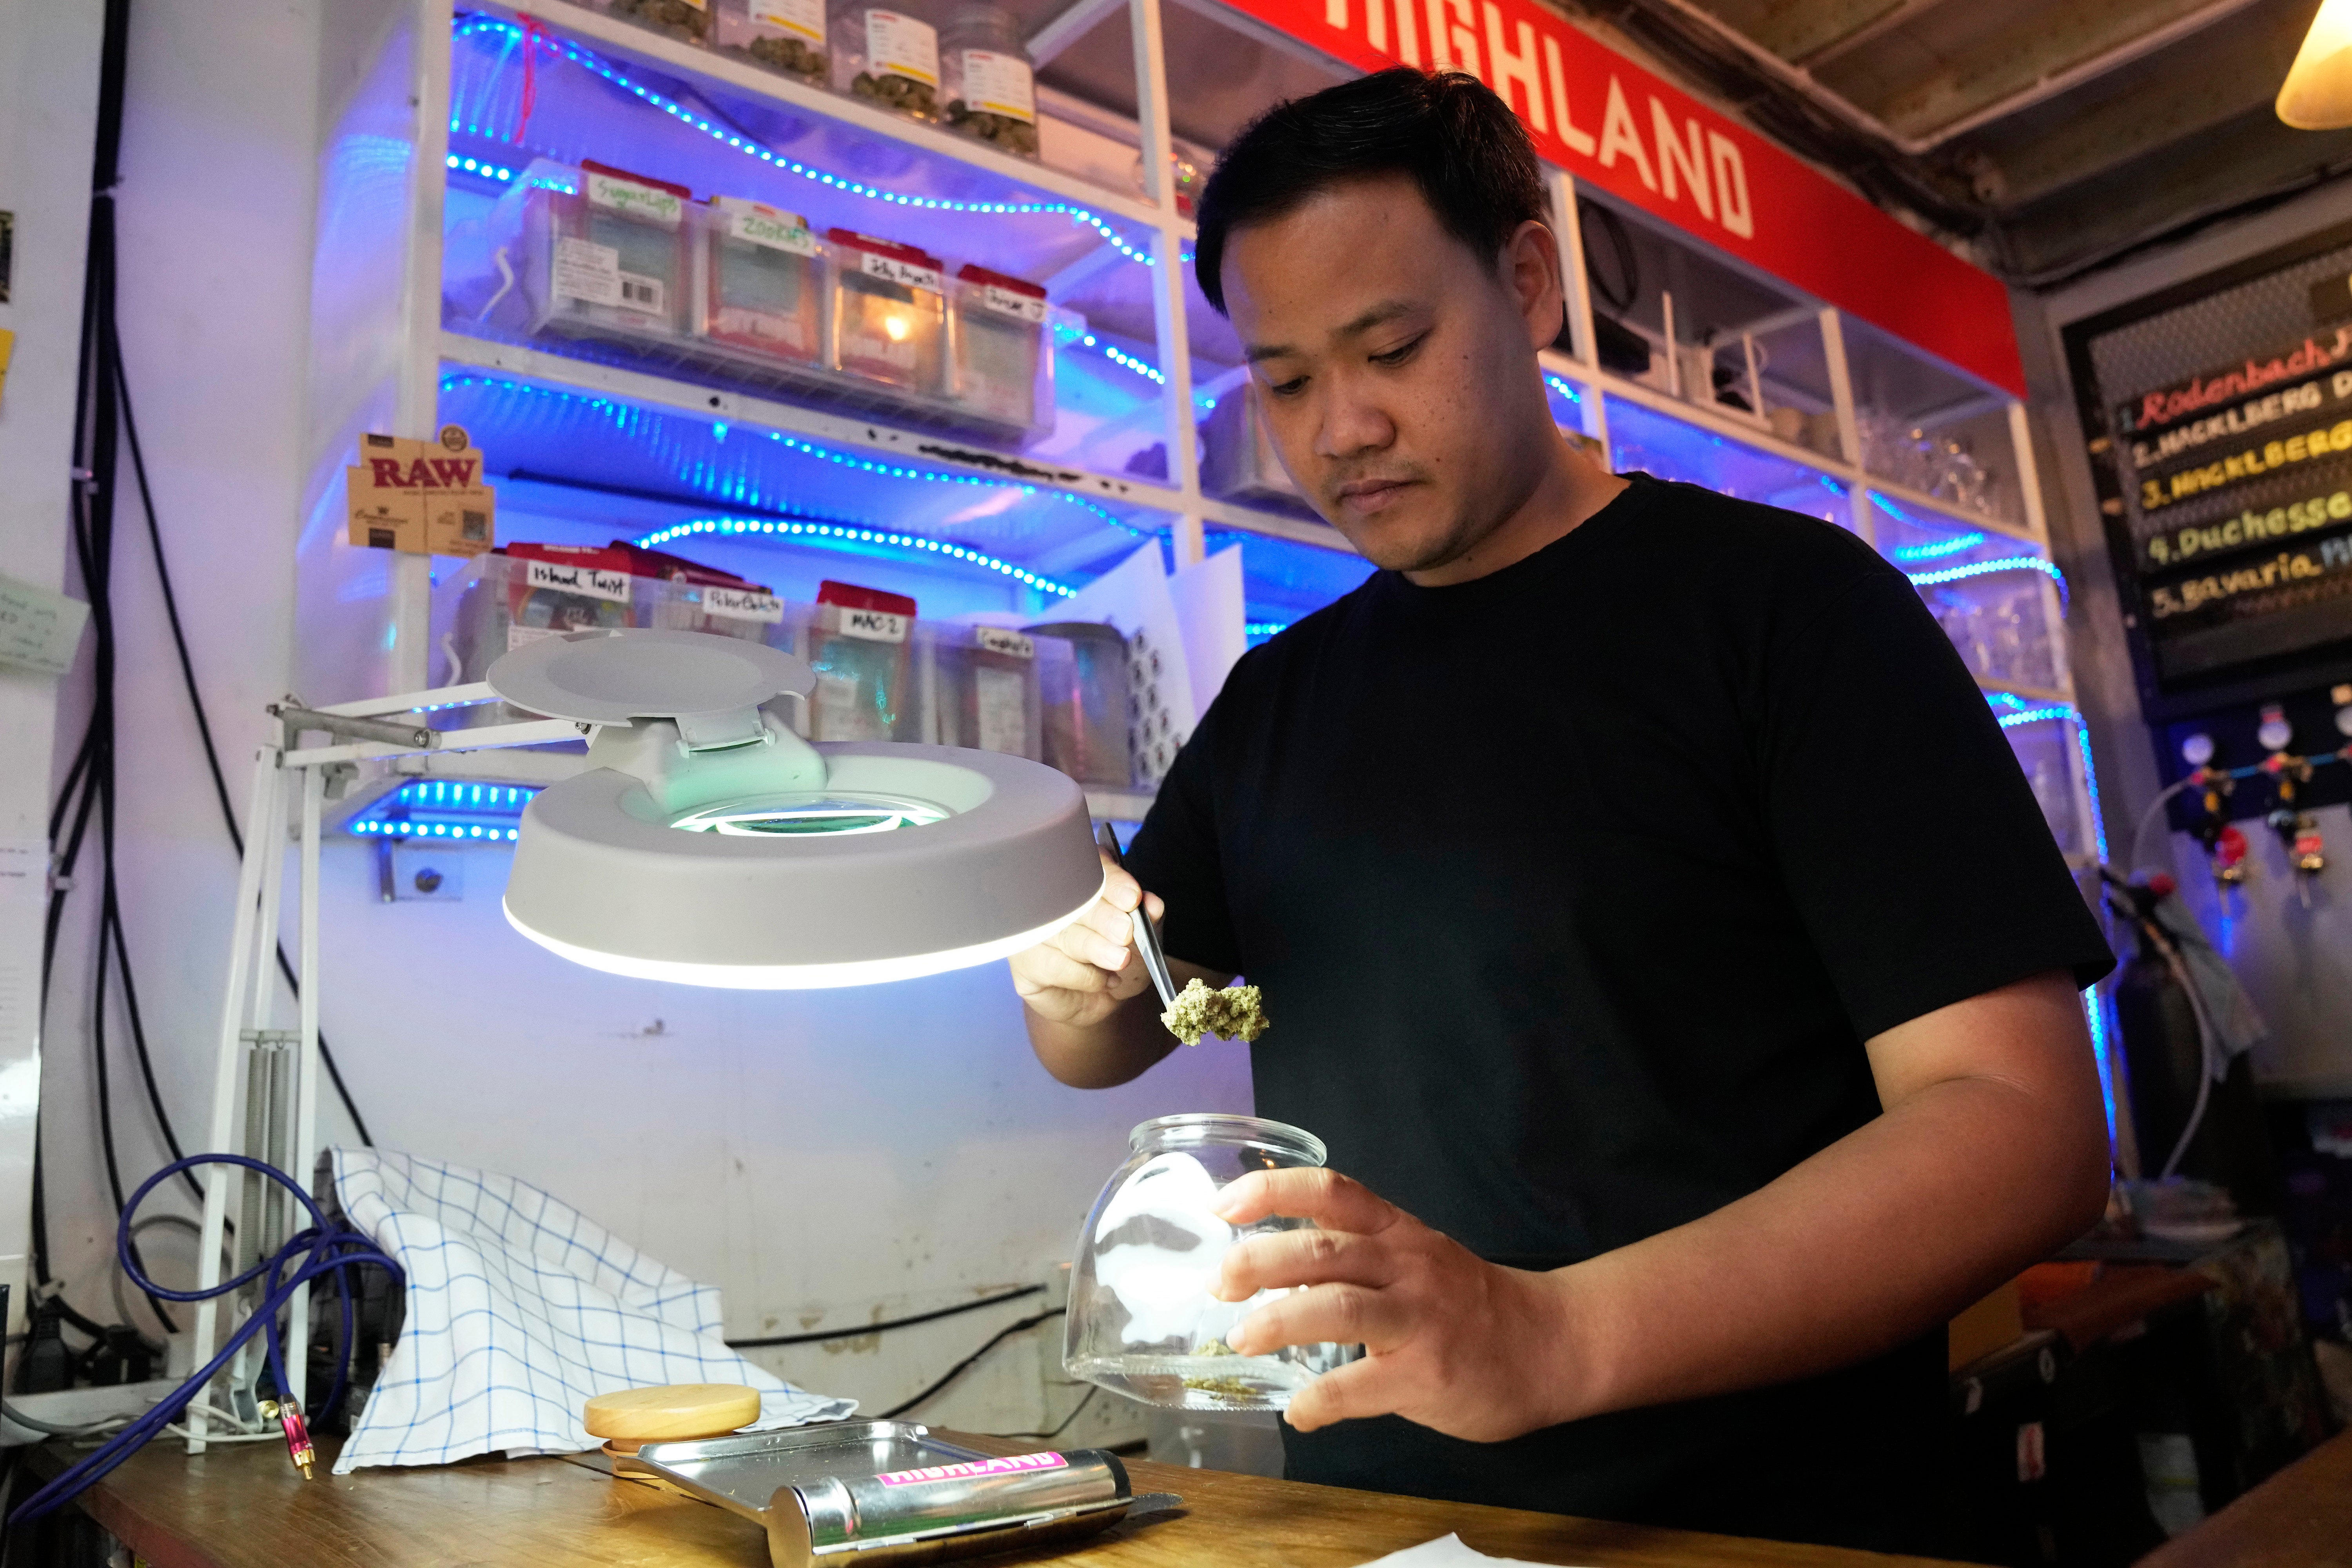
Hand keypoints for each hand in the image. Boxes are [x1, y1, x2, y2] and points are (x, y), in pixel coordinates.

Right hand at [1008, 849, 1164, 1028]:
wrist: (1097, 1000)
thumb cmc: (1116, 959)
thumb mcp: (1142, 939)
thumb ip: (1147, 919)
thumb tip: (1152, 904)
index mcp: (1080, 879)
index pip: (1090, 867)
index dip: (1112, 881)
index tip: (1132, 897)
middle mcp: (1050, 900)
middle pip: (1071, 900)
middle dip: (1103, 916)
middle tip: (1125, 932)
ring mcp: (1032, 930)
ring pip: (1062, 933)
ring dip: (1095, 947)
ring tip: (1121, 959)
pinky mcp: (1023, 964)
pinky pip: (1052, 965)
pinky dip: (1084, 976)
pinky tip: (1103, 981)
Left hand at [1211, 1169, 1582, 1441]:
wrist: (1551, 1345)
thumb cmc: (1469, 1304)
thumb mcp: (1415, 1257)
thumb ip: (1355, 1255)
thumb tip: (1271, 1266)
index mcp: (1399, 1232)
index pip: (1332, 1192)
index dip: (1274, 1192)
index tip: (1225, 1204)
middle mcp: (1408, 1265)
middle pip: (1323, 1249)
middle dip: (1259, 1261)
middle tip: (1219, 1281)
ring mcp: (1420, 1319)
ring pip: (1339, 1307)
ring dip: (1279, 1322)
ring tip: (1242, 1339)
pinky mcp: (1428, 1374)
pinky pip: (1360, 1385)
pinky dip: (1319, 1401)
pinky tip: (1299, 1411)